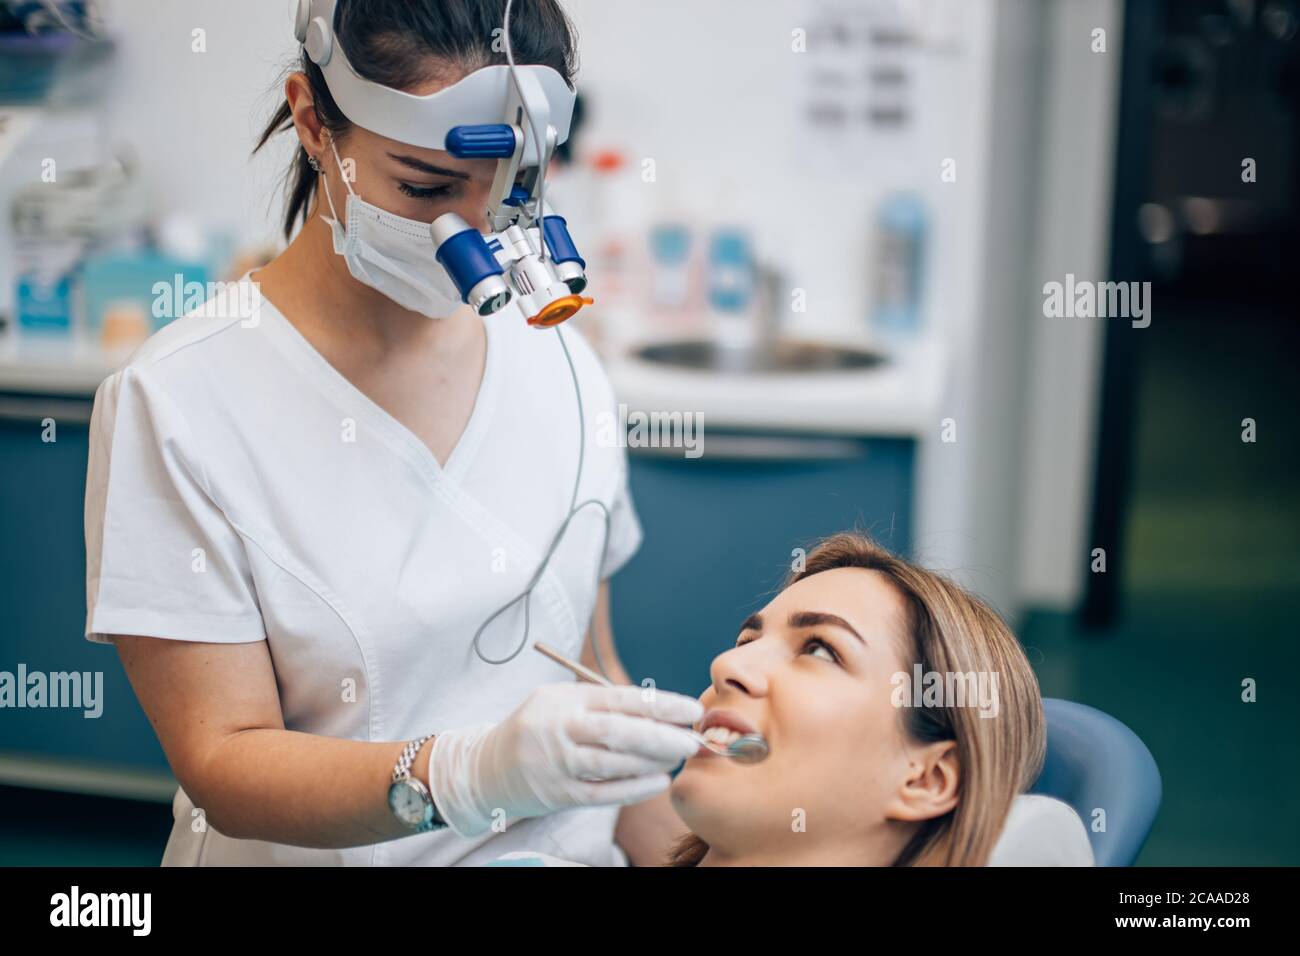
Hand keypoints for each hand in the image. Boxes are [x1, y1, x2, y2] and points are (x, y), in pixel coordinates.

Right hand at [427, 682, 702, 836]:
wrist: (487, 766)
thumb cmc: (539, 728)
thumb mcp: (563, 702)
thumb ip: (604, 705)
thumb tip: (660, 710)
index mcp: (566, 699)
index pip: (620, 698)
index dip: (660, 704)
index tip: (691, 709)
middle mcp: (560, 728)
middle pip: (617, 730)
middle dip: (661, 735)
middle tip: (693, 739)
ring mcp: (556, 762)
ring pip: (611, 762)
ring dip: (650, 761)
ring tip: (678, 757)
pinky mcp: (556, 793)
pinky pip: (601, 793)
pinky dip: (633, 788)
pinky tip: (657, 782)